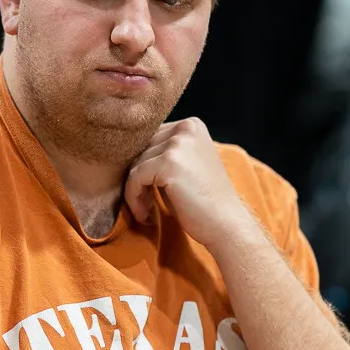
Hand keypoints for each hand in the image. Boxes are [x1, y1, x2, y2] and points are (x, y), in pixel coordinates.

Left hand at [124, 118, 254, 247]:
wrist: (225, 224)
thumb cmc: (203, 200)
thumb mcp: (185, 166)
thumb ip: (163, 153)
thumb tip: (124, 153)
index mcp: (191, 125)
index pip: (150, 138)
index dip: (143, 166)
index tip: (146, 190)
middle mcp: (186, 127)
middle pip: (140, 149)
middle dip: (137, 179)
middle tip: (143, 204)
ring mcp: (178, 143)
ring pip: (135, 164)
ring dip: (134, 191)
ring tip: (145, 210)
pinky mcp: (169, 163)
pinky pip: (135, 178)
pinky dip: (134, 198)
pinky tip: (144, 214)